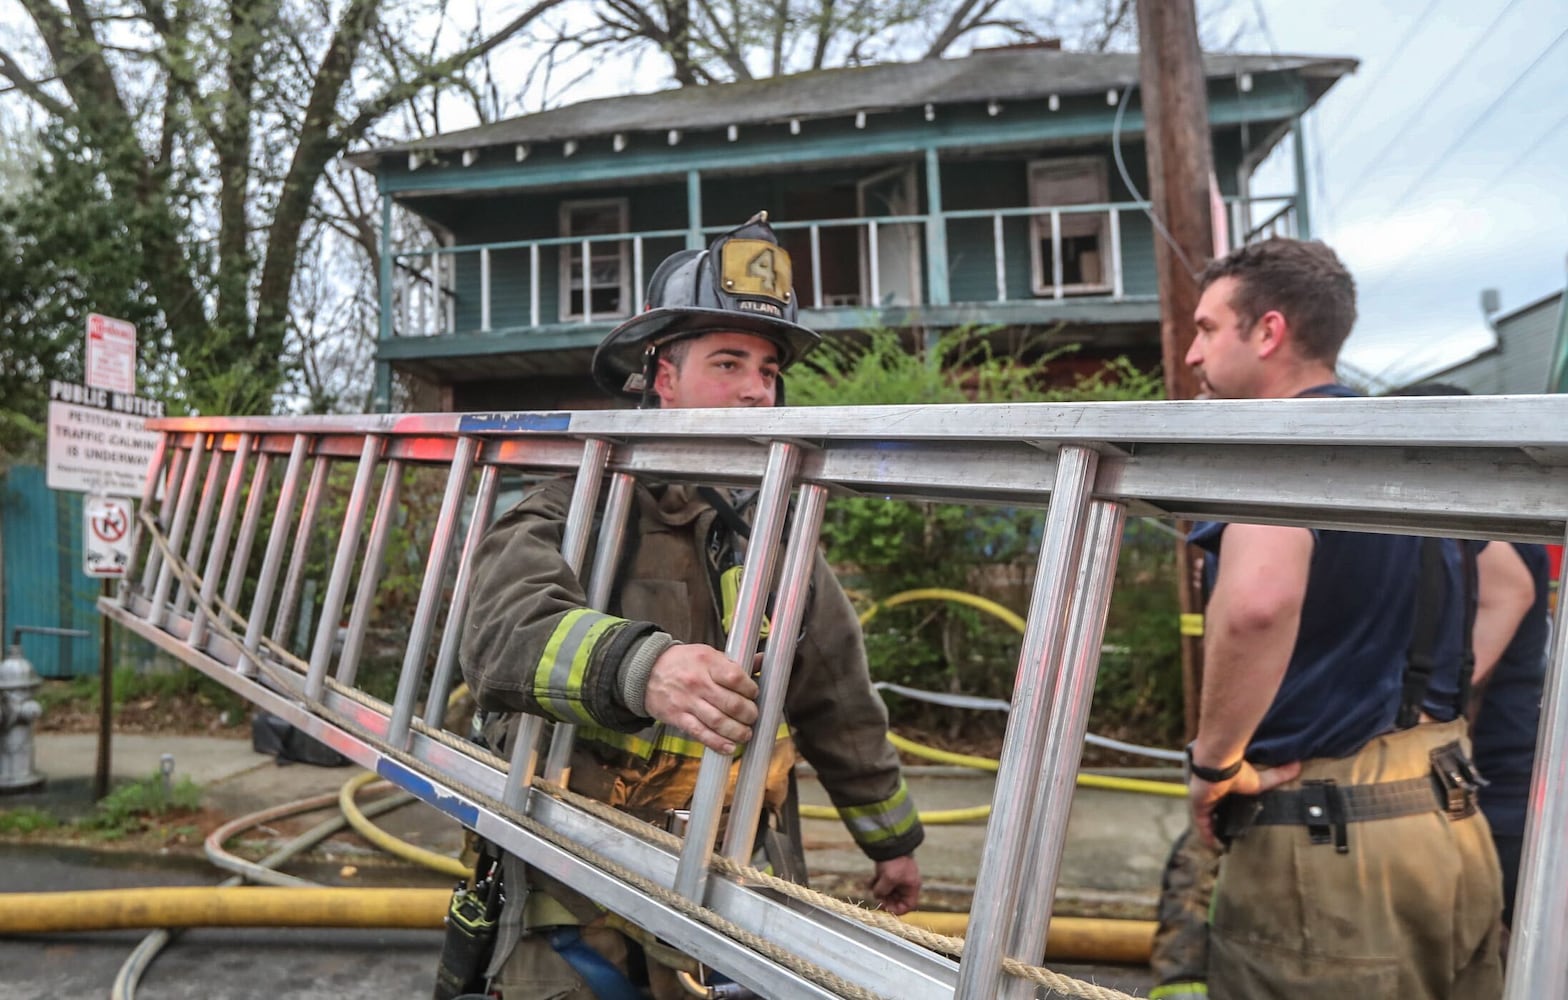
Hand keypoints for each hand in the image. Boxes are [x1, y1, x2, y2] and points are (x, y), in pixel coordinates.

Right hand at [643, 644, 758, 753]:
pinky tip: (729, 747)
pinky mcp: (678, 718)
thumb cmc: (683, 662)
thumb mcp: (707, 654)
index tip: (755, 694)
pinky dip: (717, 743)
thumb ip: (734, 662)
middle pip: (730, 703)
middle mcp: (698, 682)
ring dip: (737, 731)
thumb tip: (763, 660)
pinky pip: (701, 733)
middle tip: (753, 716)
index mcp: (707, 662)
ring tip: (746, 734)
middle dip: (748, 714)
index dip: (750, 689)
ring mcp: (687, 701)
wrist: (646, 671)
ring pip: (718, 721)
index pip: (735, 678)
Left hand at [867, 855, 920, 915]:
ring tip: (872, 887)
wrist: (889, 843)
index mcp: (911, 887)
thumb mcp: (888, 879)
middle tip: (876, 898)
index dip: (897, 910)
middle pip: (896, 900)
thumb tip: (877, 896)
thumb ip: (882, 891)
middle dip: (885, 900)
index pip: (908, 905)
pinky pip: (882, 884)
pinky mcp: (889, 873)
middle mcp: (906, 884)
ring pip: (887, 892)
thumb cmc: (894, 861)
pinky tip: (869, 881)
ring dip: (879, 892)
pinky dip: (875, 884)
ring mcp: (897, 879)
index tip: (885, 908)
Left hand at [1189, 758, 1301, 847]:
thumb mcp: (1261, 779)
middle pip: (1217, 810)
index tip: (1240, 820)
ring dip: (1215, 829)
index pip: (1228, 801)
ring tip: (1225, 843)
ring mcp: (1204, 801)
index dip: (1232, 810)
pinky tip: (1214, 847)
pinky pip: (1201, 826)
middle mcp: (1214, 794)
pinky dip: (1207, 836)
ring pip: (1208, 819)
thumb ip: (1278, 775)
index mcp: (1227, 787)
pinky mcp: (1198, 807)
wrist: (1217, 763)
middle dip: (1223, 821)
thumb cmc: (1237, 769)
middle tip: (1233, 835)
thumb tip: (1298, 765)